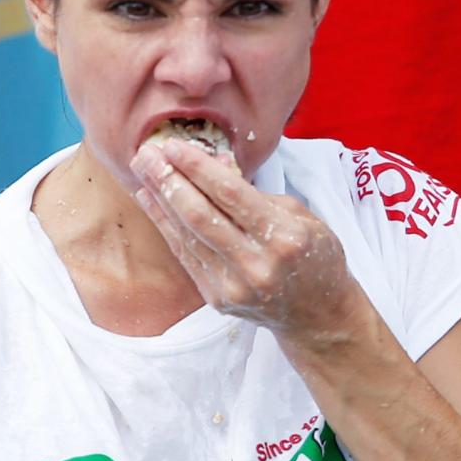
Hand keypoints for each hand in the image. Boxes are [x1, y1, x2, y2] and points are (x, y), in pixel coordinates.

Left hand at [131, 138, 359, 350]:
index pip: (231, 194)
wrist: (317, 315)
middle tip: (146, 154)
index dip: (197, 167)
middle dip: (169, 180)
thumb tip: (214, 162)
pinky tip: (152, 201)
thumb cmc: (314, 256)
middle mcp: (257, 264)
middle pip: (200, 215)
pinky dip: (166, 225)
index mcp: (286, 237)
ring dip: (160, 200)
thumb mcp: (302, 216)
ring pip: (188, 235)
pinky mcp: (218, 299)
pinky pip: (186, 255)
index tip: (173, 145)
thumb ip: (256, 193)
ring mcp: (235, 286)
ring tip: (143, 171)